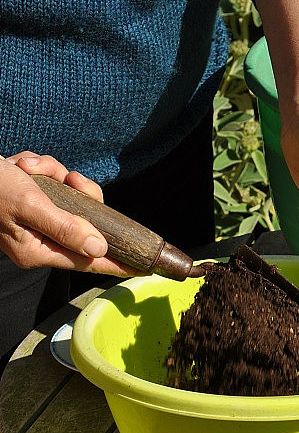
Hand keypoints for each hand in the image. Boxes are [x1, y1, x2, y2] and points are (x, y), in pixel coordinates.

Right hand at [0, 152, 138, 275]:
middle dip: (79, 195)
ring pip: (69, 197)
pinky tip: (22, 165)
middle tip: (69, 179)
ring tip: (30, 168)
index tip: (143, 267)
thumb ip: (65, 228)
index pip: (88, 262)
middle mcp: (38, 238)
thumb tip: (99, 248)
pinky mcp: (32, 201)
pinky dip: (41, 169)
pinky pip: (53, 184)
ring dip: (55, 176)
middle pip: (84, 222)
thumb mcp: (30, 205)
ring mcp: (35, 219)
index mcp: (37, 250)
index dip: (117, 263)